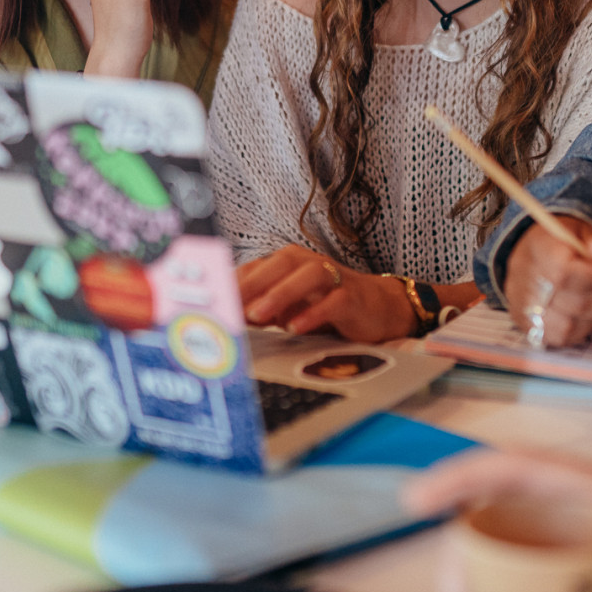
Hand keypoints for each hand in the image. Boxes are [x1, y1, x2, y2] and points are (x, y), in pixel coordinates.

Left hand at [237, 245, 417, 341]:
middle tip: (231, 305)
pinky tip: (296, 327)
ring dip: (281, 294)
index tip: (212, 301)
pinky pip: (334, 301)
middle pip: (281, 263)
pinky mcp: (354, 298)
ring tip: (259, 315)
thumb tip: (224, 319)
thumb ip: (260, 309)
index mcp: (289, 264)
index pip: (257, 267)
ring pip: (308, 276)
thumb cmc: (325, 305)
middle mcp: (310, 264)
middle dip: (253, 284)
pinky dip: (314, 313)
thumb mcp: (288, 307)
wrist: (379, 307)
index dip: (234, 283)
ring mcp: (334, 279)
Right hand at [404, 450, 591, 591]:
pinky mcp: (581, 552)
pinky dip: (502, 575)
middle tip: (449, 587)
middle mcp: (584, 501)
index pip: (523, 468)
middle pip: (502, 502)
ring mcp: (580, 526)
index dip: (465, 476)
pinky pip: (527, 556)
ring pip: (510, 531)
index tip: (420, 498)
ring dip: (479, 559)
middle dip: (462, 537)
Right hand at [501, 218, 591, 347]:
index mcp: (540, 248)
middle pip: (571, 302)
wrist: (532, 257)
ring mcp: (523, 306)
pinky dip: (580, 330)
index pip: (564, 272)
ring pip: (567, 325)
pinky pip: (560, 338)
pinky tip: (584, 316)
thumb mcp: (585, 236)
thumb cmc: (564, 246)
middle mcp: (525, 279)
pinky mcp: (527, 326)